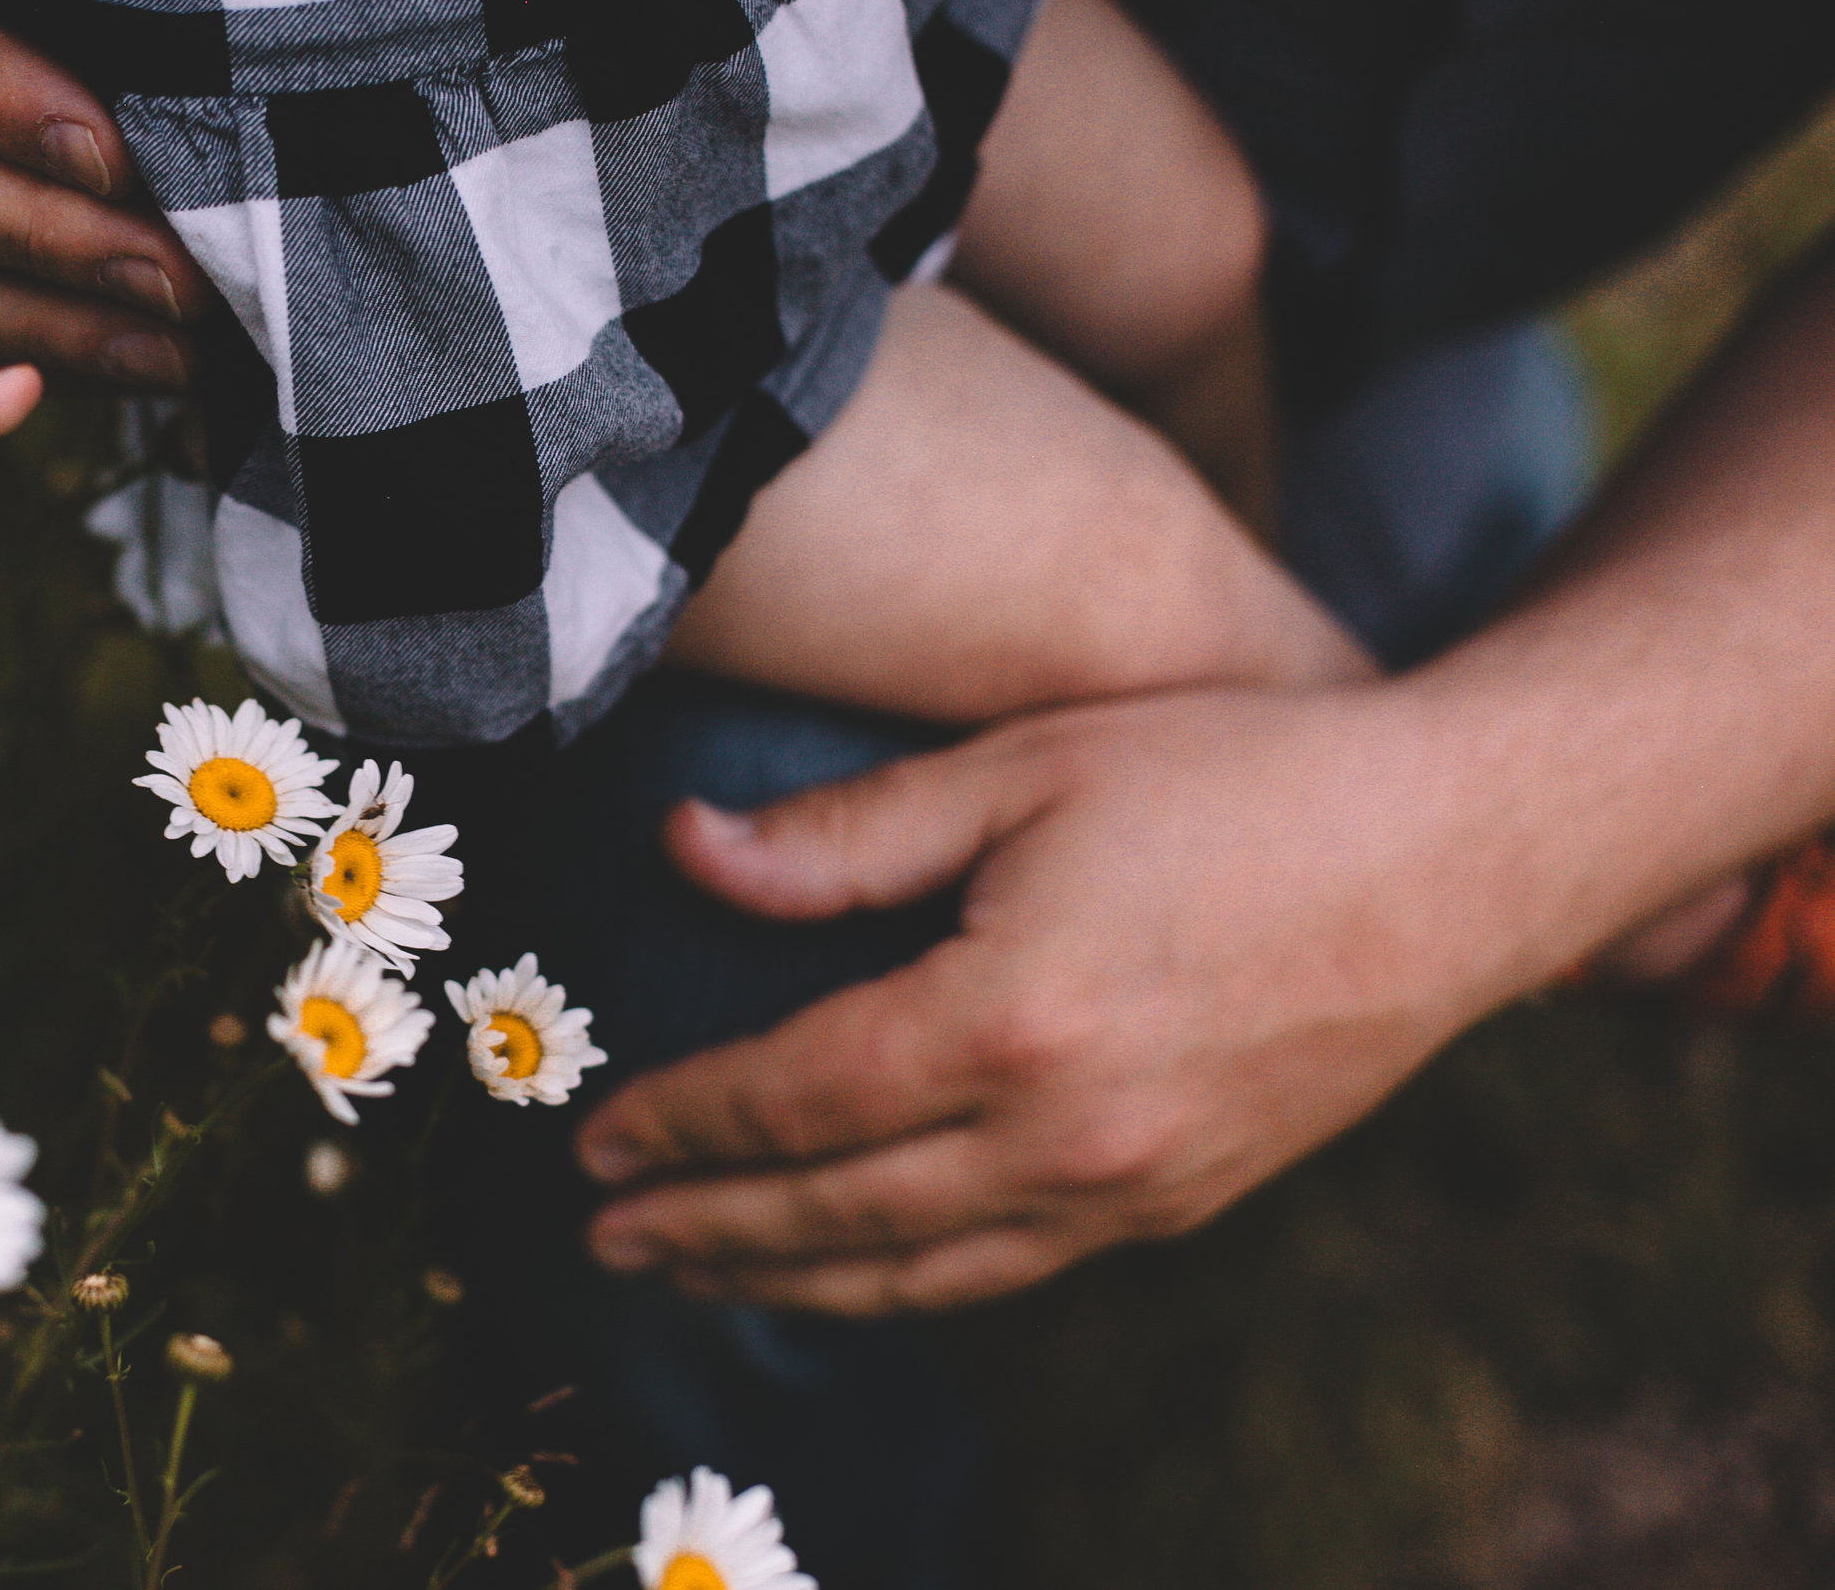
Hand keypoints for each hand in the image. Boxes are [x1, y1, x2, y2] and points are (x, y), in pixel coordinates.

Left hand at [572, 684, 1598, 1313]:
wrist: (1455, 856)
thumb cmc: (1237, 780)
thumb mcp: (1027, 768)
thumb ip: (845, 835)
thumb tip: (683, 852)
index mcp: (1006, 1019)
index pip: (792, 1098)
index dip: (684, 1122)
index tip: (597, 1134)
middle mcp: (1063, 1135)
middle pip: (834, 1213)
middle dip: (705, 1230)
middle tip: (606, 1238)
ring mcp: (1129, 1187)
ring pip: (916, 1270)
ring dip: (789, 1281)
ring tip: (695, 1274)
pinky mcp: (1179, 1203)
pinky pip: (1008, 1268)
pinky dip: (908, 1282)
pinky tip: (857, 1269)